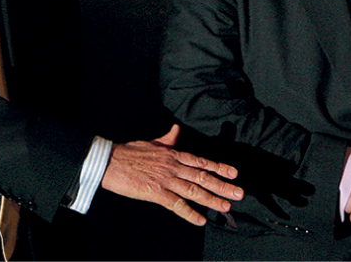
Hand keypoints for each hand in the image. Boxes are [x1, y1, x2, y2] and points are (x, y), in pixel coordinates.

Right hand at [101, 124, 244, 225]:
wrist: (111, 160)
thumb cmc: (129, 151)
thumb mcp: (152, 142)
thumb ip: (167, 139)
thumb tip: (176, 130)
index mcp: (173, 155)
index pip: (201, 162)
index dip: (219, 167)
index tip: (234, 173)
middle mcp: (174, 167)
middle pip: (203, 177)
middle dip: (223, 185)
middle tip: (239, 192)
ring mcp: (166, 180)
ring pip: (194, 191)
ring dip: (212, 199)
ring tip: (227, 206)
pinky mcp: (156, 192)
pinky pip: (177, 205)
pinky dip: (190, 213)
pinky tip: (201, 220)